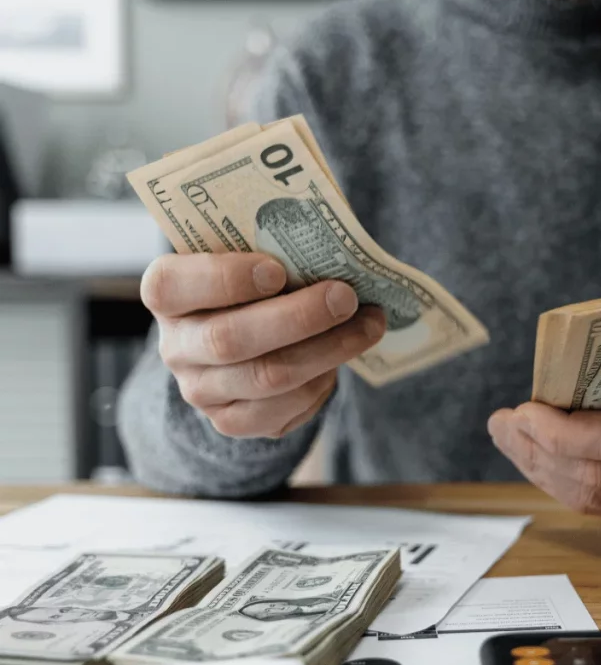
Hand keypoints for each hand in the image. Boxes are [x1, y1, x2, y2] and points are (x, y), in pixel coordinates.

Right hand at [141, 252, 385, 438]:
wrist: (245, 336)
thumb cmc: (254, 279)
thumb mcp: (250, 252)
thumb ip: (274, 243)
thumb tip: (334, 243)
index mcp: (167, 292)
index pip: (173, 286)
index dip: (225, 278)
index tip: (278, 269)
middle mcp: (175, 347)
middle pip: (230, 340)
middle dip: (298, 317)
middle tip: (346, 296)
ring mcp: (201, 390)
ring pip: (268, 378)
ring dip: (328, 349)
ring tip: (368, 324)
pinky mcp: (232, 421)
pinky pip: (283, 410)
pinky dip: (321, 383)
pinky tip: (341, 358)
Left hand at [488, 343, 600, 517]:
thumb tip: (546, 372)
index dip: (561, 433)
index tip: (523, 410)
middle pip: (600, 475)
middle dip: (539, 450)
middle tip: (502, 423)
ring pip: (594, 498)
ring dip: (540, 469)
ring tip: (508, 438)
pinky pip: (600, 506)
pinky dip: (558, 482)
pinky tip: (533, 457)